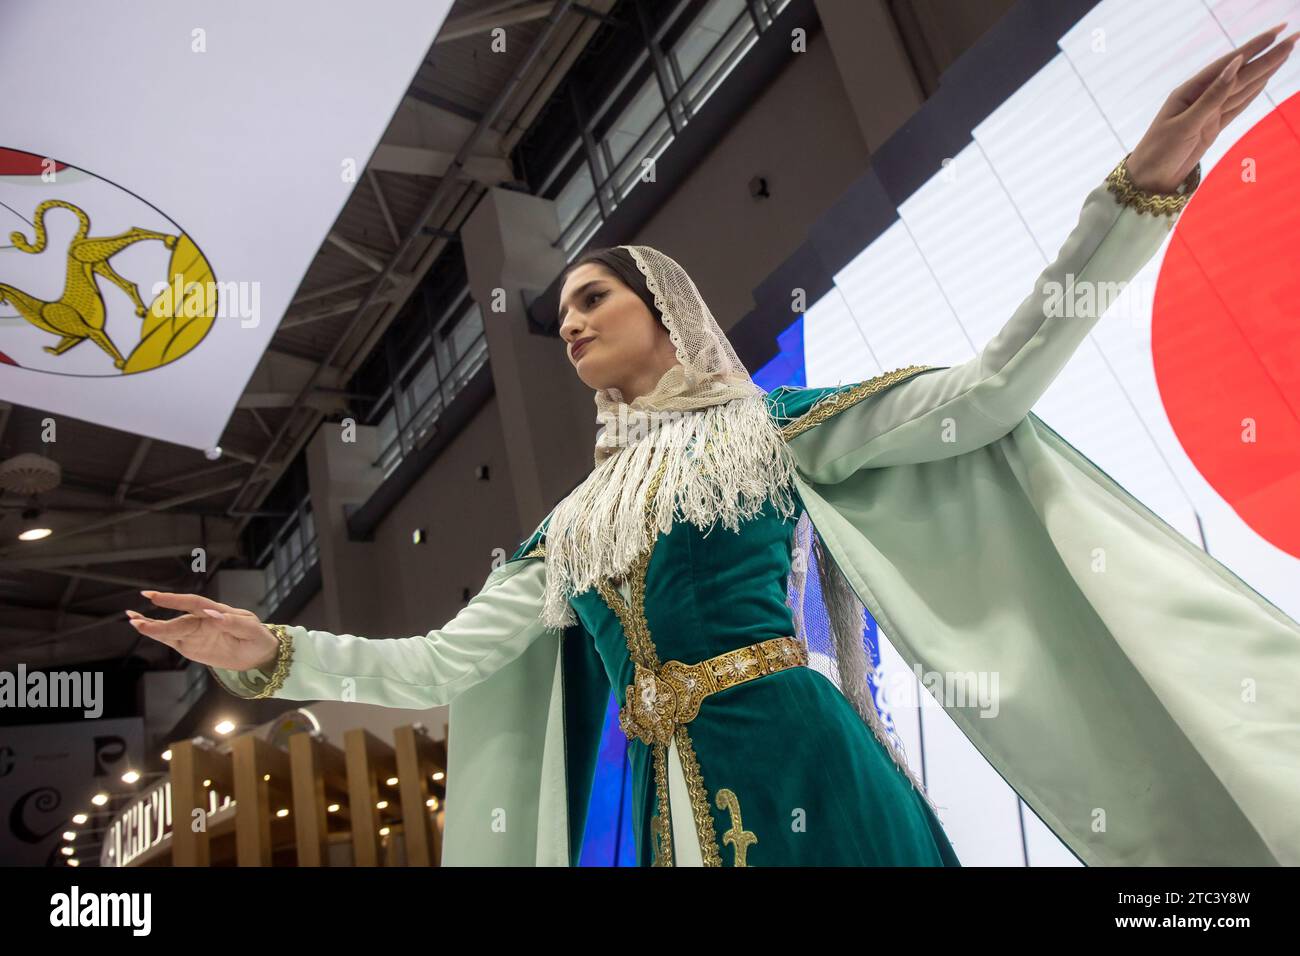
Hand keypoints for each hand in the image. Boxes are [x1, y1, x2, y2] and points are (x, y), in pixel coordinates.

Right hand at [128, 590, 278, 670]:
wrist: (259, 654)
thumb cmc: (257, 638)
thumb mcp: (252, 631)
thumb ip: (232, 622)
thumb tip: (212, 614)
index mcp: (218, 612)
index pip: (194, 603)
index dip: (175, 600)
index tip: (158, 598)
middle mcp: (203, 620)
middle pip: (178, 620)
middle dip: (158, 622)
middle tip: (135, 620)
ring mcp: (195, 632)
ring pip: (170, 629)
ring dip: (151, 626)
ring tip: (131, 620)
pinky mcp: (191, 645)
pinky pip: (171, 639)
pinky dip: (156, 635)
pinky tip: (141, 627)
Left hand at [1127, 24, 1297, 192]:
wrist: (1149, 181)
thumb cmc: (1159, 152)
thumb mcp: (1185, 125)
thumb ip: (1212, 97)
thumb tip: (1234, 65)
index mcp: (1190, 91)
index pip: (1229, 64)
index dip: (1254, 48)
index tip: (1279, 31)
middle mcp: (1200, 97)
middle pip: (1241, 74)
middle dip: (1268, 56)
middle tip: (1294, 37)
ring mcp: (1207, 112)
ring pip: (1243, 87)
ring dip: (1265, 70)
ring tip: (1286, 52)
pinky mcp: (1212, 127)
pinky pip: (1237, 105)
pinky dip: (1253, 91)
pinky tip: (1265, 78)